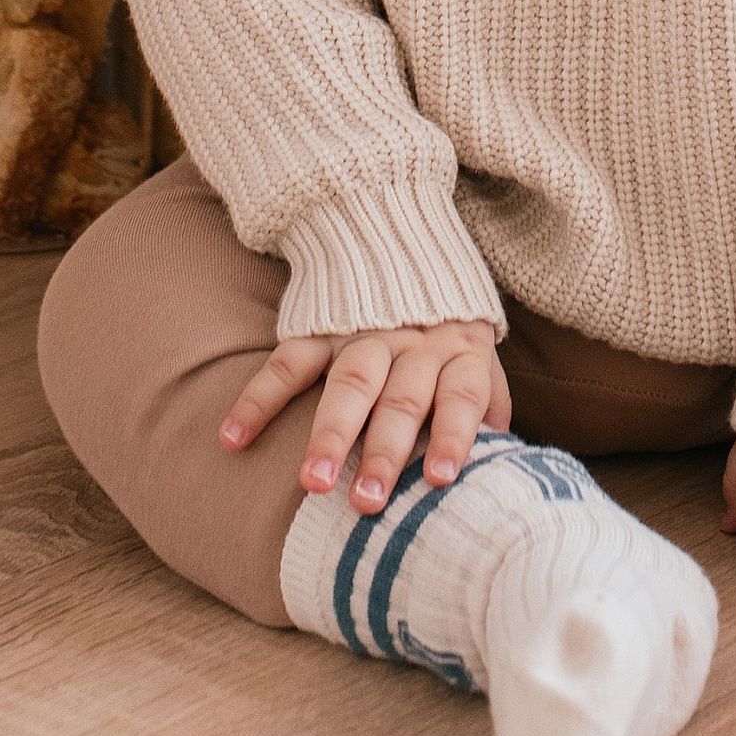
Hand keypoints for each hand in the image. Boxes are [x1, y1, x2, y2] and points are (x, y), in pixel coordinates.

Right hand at [220, 319, 510, 511]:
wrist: (395, 233)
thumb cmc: (445, 323)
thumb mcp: (477, 351)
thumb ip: (487, 402)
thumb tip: (502, 464)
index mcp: (458, 351)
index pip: (461, 396)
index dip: (454, 436)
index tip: (439, 480)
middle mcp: (414, 343)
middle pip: (402, 399)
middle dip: (384, 452)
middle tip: (367, 502)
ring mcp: (363, 333)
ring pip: (348, 383)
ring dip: (330, 433)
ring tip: (312, 483)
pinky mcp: (319, 326)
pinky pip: (287, 361)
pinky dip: (259, 399)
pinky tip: (233, 438)